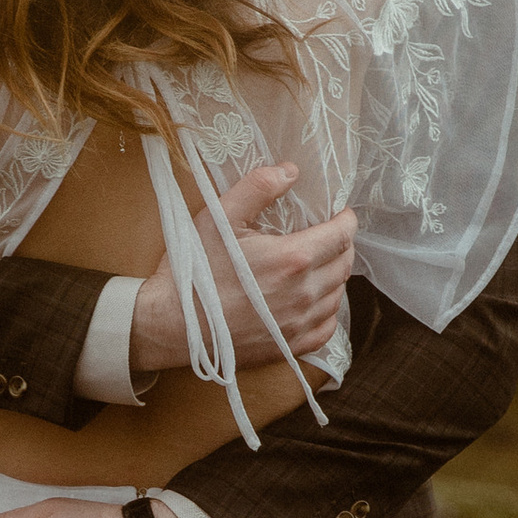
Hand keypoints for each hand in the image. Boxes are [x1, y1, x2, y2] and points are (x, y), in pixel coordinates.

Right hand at [130, 161, 355, 382]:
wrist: (172, 324)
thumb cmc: (194, 270)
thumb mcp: (219, 217)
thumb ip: (257, 188)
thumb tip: (291, 171)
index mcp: (293, 257)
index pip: (342, 235)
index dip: (345, 220)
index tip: (339, 214)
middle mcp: (304, 293)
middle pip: (344, 264)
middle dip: (340, 245)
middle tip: (326, 236)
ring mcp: (299, 324)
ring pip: (337, 295)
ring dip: (333, 277)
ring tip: (317, 266)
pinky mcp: (290, 346)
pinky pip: (326, 328)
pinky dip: (326, 311)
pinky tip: (311, 302)